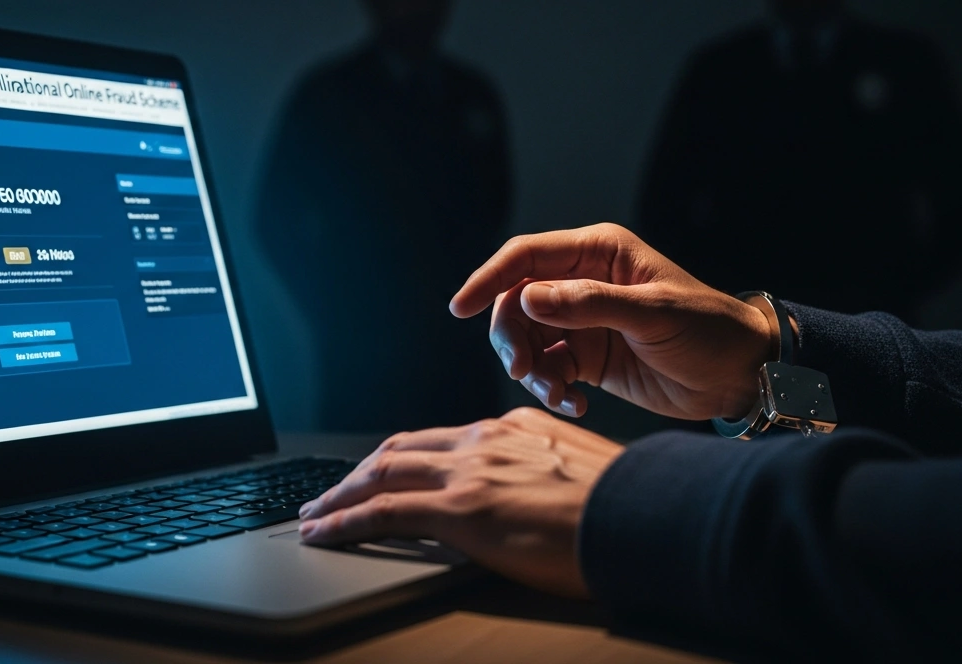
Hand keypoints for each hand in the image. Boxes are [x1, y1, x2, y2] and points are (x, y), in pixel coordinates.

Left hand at [298, 408, 622, 596]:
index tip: (378, 474)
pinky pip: (384, 511)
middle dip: (357, 473)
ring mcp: (469, 470)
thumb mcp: (576, 470)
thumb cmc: (626, 504)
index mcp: (510, 429)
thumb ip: (538, 474)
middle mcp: (483, 440)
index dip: (398, 458)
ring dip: (339, 495)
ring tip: (314, 514)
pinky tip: (325, 532)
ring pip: (380, 474)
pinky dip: (345, 520)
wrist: (647, 514)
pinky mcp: (461, 508)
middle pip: (398, 450)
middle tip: (329, 493)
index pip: (437, 440)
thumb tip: (526, 498)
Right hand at [450, 223, 774, 421]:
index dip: (489, 280)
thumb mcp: (653, 314)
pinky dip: (551, 391)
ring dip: (531, 371)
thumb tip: (528, 300)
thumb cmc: (709, 330)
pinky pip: (547, 371)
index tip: (460, 307)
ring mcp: (581, 321)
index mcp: (597, 254)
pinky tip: (576, 406)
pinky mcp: (586, 358)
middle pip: (515, 303)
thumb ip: (589, 304)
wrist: (742, 375)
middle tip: (523, 372)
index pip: (526, 257)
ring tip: (560, 396)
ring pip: (526, 341)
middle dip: (512, 339)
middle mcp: (581, 282)